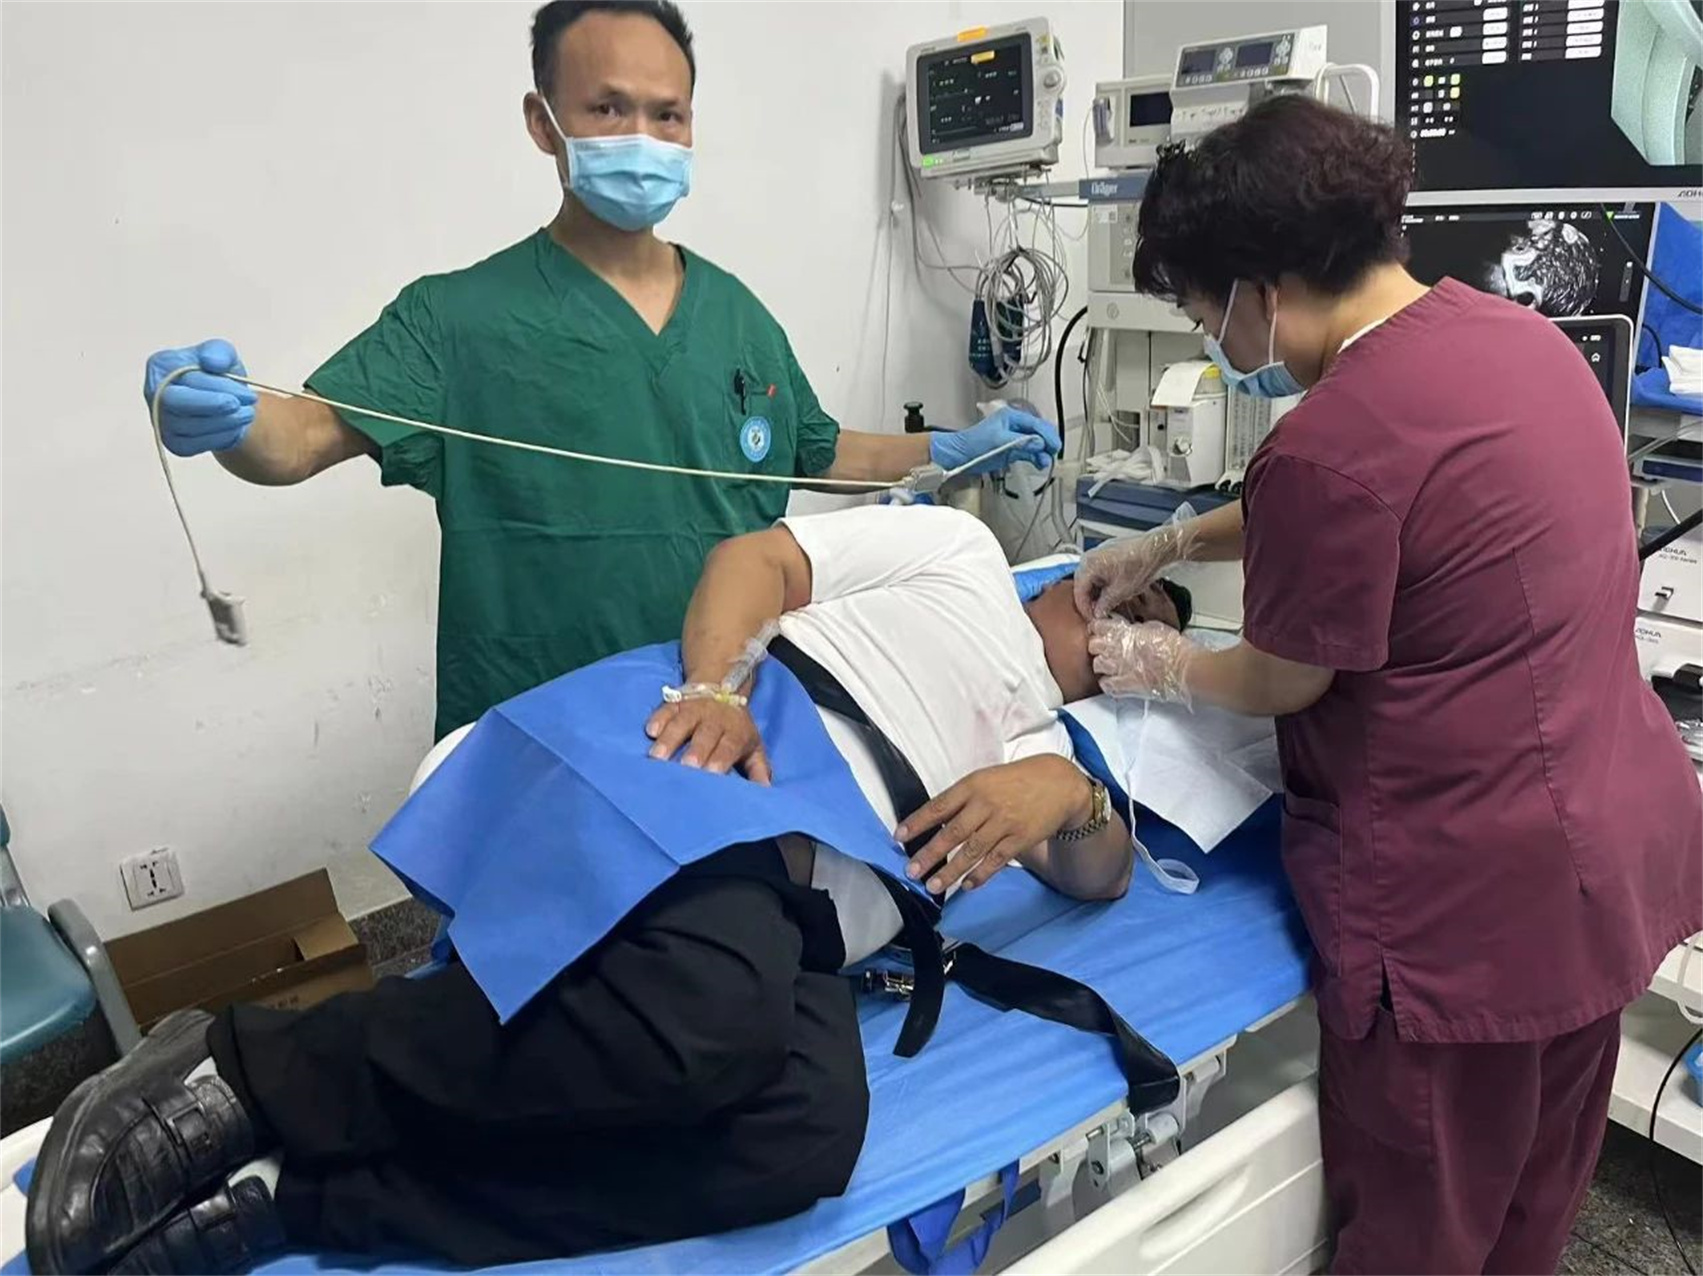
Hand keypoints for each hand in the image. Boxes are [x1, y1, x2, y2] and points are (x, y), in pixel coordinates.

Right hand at [144, 340, 257, 455]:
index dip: (215, 387)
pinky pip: (195, 445)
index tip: (246, 392)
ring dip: (224, 422)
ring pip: (189, 426)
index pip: (182, 377)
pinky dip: (220, 437)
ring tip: (247, 414)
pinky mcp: (173, 442)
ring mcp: (161, 421)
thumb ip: (219, 351)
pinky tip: (235, 427)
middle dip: (212, 406)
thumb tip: (212, 362)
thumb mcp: (223, 354)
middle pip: (175, 403)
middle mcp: (154, 394)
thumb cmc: (218, 374)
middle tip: (243, 407)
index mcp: (160, 366)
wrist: (225, 401)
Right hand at [645, 697, 771, 784]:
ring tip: (658, 756)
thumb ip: (758, 769)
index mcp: (735, 732)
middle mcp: (714, 720)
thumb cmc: (736, 728)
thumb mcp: (753, 746)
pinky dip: (658, 718)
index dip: (721, 758)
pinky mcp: (676, 703)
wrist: (723, 686)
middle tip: (686, 767)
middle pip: (705, 735)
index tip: (712, 773)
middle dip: (696, 750)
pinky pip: (666, 709)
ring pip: (682, 723)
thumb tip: (765, 791)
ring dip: (670, 738)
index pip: (729, 746)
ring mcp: (693, 710)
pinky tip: (650, 731)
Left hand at [894, 755, 1090, 893]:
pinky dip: (980, 875)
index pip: (939, 806)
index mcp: (973, 786)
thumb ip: (961, 800)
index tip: (899, 837)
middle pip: (953, 833)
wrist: (1058, 783)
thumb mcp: (984, 779)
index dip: (918, 822)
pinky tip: (966, 885)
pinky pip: (996, 860)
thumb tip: (933, 824)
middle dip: (929, 854)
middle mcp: (986, 804)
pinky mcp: (1020, 839)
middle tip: (911, 871)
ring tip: (933, 886)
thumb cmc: (1014, 781)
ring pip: (972, 851)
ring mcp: (1004, 823)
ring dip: (951, 871)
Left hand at [930, 406, 1061, 476]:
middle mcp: (1016, 426)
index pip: (1036, 424)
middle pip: (1039, 432)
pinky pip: (1030, 452)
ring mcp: (1015, 438)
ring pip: (1036, 444)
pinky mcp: (1013, 450)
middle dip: (1048, 443)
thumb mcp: (998, 441)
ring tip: (1045, 462)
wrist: (960, 455)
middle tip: (1053, 454)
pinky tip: (1039, 464)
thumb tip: (1038, 443)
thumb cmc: (973, 443)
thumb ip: (1019, 442)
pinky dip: (1036, 458)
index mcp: (1012, 417)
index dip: (1048, 435)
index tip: (1054, 446)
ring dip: (1043, 452)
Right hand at [1073, 522, 1197, 618]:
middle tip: (1098, 613)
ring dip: (1097, 592)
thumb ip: (1105, 604)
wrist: (1156, 548)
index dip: (1085, 608)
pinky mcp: (1108, 553)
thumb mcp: (1121, 592)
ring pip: (1091, 578)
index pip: (1078, 591)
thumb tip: (1099, 611)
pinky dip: (1103, 583)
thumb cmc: (1141, 563)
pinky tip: (1112, 592)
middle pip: (1083, 584)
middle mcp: (1090, 557)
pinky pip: (1099, 571)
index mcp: (1089, 565)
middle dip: (1090, 600)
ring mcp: (1099, 553)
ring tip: (1107, 604)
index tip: (1091, 617)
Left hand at [1088, 618, 1196, 704]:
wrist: (1182, 668)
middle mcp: (1117, 648)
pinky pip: (1106, 685)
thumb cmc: (1174, 648)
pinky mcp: (1123, 685)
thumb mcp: (1154, 629)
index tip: (1101, 631)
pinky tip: (1114, 682)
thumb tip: (1132, 631)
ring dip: (1103, 665)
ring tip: (1111, 667)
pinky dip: (1108, 684)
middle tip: (1106, 650)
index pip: (1098, 626)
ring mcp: (1118, 668)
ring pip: (1097, 665)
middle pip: (1093, 646)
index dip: (1098, 629)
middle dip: (1098, 647)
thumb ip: (1137, 630)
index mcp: (1124, 632)